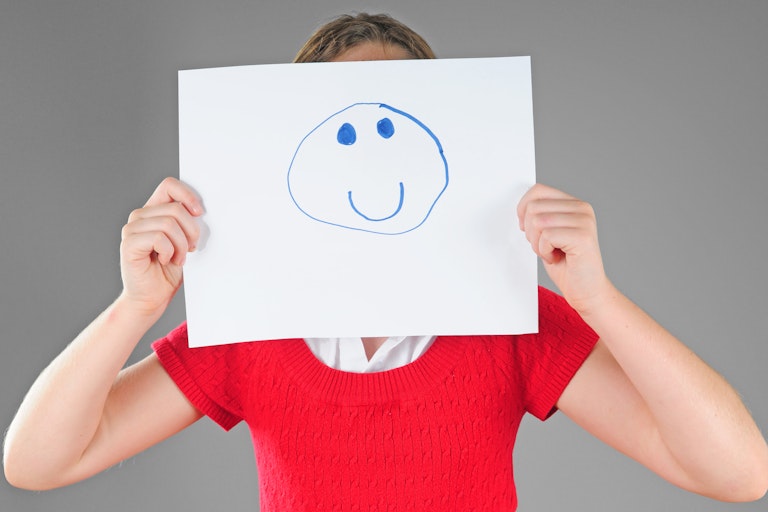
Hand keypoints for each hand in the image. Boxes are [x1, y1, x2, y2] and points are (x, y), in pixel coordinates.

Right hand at [119, 177, 202, 315]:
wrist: (153, 298)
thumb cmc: (170, 271)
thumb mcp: (185, 242)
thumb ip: (189, 223)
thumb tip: (203, 210)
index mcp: (154, 211)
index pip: (169, 185)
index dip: (188, 195)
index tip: (200, 213)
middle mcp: (140, 216)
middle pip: (175, 208)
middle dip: (191, 231)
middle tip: (190, 249)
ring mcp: (131, 229)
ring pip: (169, 223)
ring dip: (181, 245)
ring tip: (178, 258)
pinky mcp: (129, 244)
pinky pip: (159, 238)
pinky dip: (169, 251)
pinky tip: (165, 260)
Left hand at [517, 183, 610, 313]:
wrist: (587, 291)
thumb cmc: (566, 265)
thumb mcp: (548, 235)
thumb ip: (540, 216)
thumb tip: (522, 206)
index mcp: (574, 204)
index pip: (538, 190)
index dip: (523, 209)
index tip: (525, 227)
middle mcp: (582, 208)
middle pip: (534, 207)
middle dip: (530, 232)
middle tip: (544, 247)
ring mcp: (584, 221)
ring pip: (538, 221)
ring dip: (537, 243)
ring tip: (551, 252)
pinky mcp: (583, 236)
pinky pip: (546, 236)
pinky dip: (544, 251)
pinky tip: (557, 258)